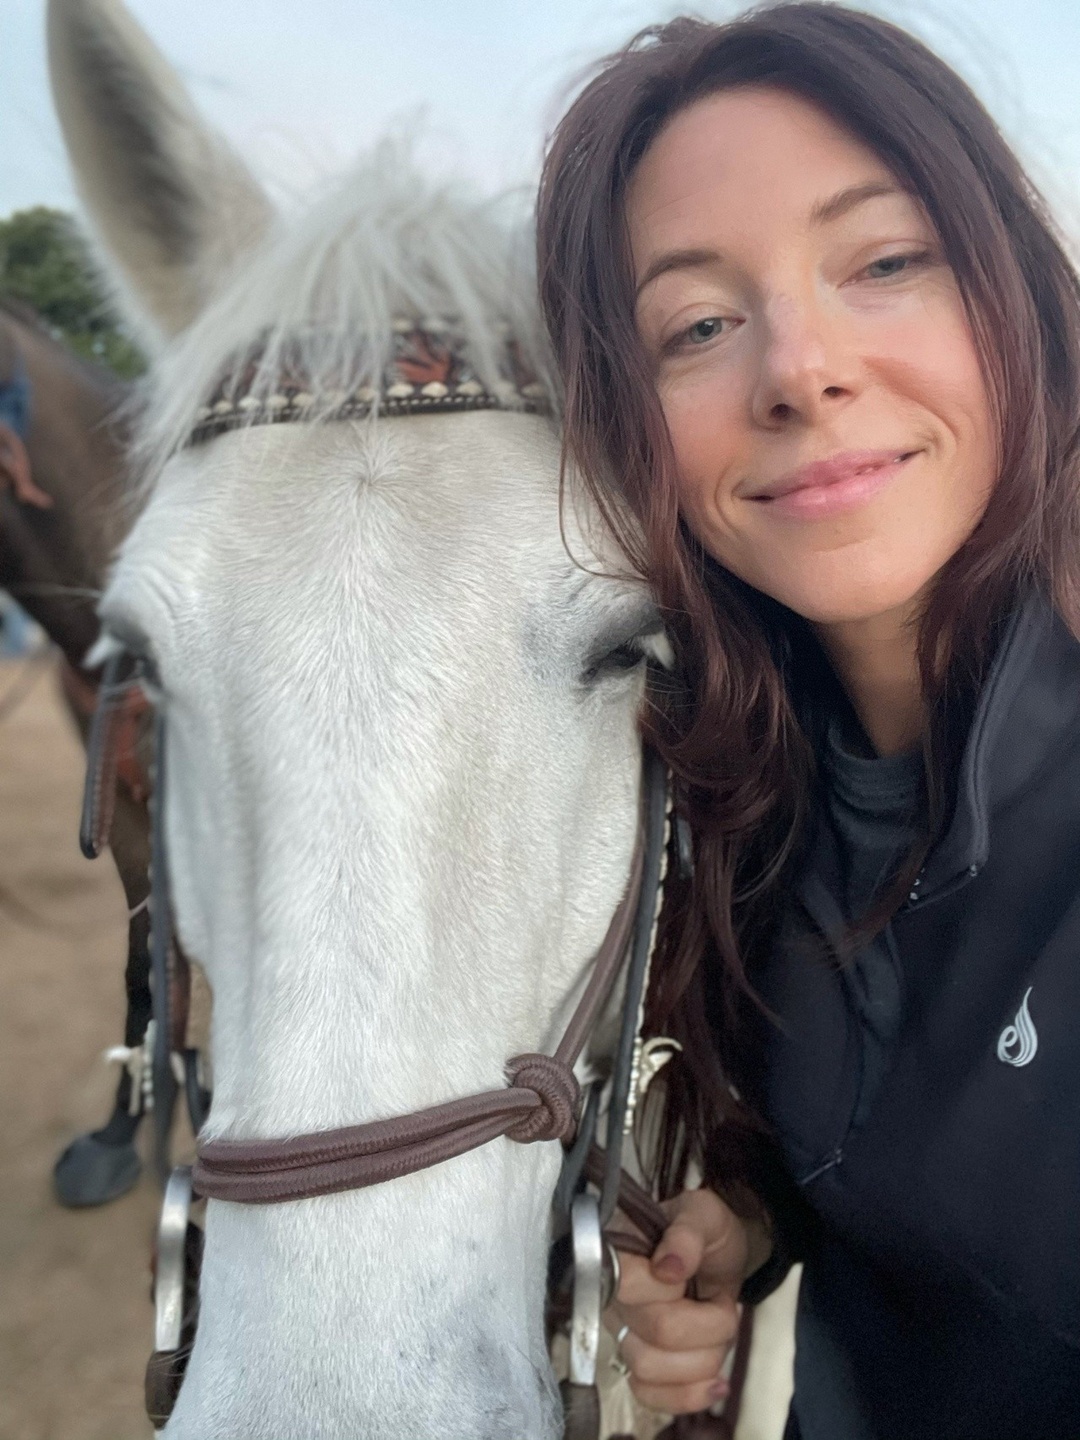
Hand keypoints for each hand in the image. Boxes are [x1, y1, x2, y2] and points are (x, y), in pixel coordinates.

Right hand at [605, 1187, 768, 1414]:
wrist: (720, 1255)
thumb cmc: (706, 1231)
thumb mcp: (704, 1214)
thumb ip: (687, 1232)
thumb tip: (668, 1266)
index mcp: (617, 1252)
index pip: (625, 1284)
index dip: (667, 1288)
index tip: (686, 1274)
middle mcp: (611, 1297)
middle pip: (654, 1333)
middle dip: (708, 1324)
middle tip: (720, 1302)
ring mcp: (623, 1333)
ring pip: (652, 1370)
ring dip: (704, 1357)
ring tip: (718, 1332)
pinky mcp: (640, 1364)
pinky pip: (650, 1396)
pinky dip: (687, 1395)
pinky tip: (715, 1383)